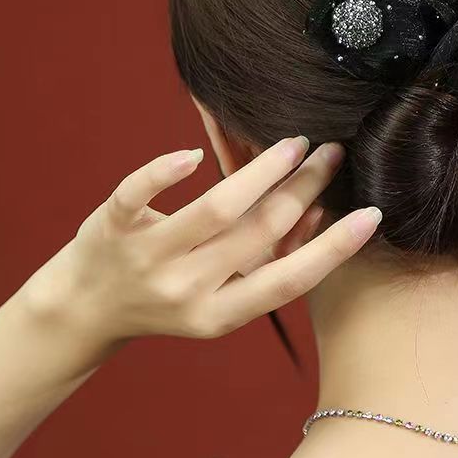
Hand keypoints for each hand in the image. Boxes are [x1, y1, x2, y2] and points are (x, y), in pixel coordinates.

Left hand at [20, 136, 380, 347]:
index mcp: (219, 314)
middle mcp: (186, 290)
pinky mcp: (111, 226)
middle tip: (332, 153)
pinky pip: (138, 193)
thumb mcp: (219, 299)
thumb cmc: (168, 297)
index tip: (372, 214)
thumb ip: (267, 262)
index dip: (334, 248)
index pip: (288, 281)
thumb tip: (322, 212)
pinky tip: (195, 154)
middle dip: (306, 186)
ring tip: (294, 143)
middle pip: (260, 231)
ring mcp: (148, 257)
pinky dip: (166, 170)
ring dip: (262, 170)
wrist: (86, 307)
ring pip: (215, 208)